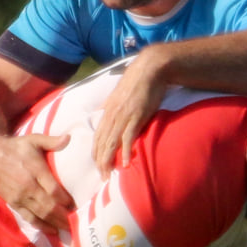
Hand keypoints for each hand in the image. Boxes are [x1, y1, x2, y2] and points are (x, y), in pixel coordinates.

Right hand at [0, 132, 74, 230]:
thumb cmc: (16, 147)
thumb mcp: (33, 139)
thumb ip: (51, 141)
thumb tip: (69, 138)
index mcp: (34, 170)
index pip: (53, 190)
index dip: (65, 200)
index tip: (76, 204)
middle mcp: (27, 186)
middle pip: (48, 206)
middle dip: (63, 216)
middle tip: (76, 221)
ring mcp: (19, 196)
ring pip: (40, 214)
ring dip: (55, 223)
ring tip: (68, 228)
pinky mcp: (12, 202)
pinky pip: (29, 217)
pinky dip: (41, 225)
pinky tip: (52, 230)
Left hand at [93, 49, 166, 173]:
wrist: (150, 70)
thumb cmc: (137, 82)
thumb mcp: (118, 95)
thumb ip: (111, 106)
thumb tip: (104, 112)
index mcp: (107, 112)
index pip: (97, 136)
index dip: (96, 153)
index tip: (97, 165)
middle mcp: (112, 116)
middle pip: (101, 143)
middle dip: (100, 162)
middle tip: (102, 177)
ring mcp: (123, 117)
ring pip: (111, 143)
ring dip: (109, 161)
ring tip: (108, 175)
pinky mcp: (136, 117)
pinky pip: (128, 138)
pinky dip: (126, 152)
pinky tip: (126, 164)